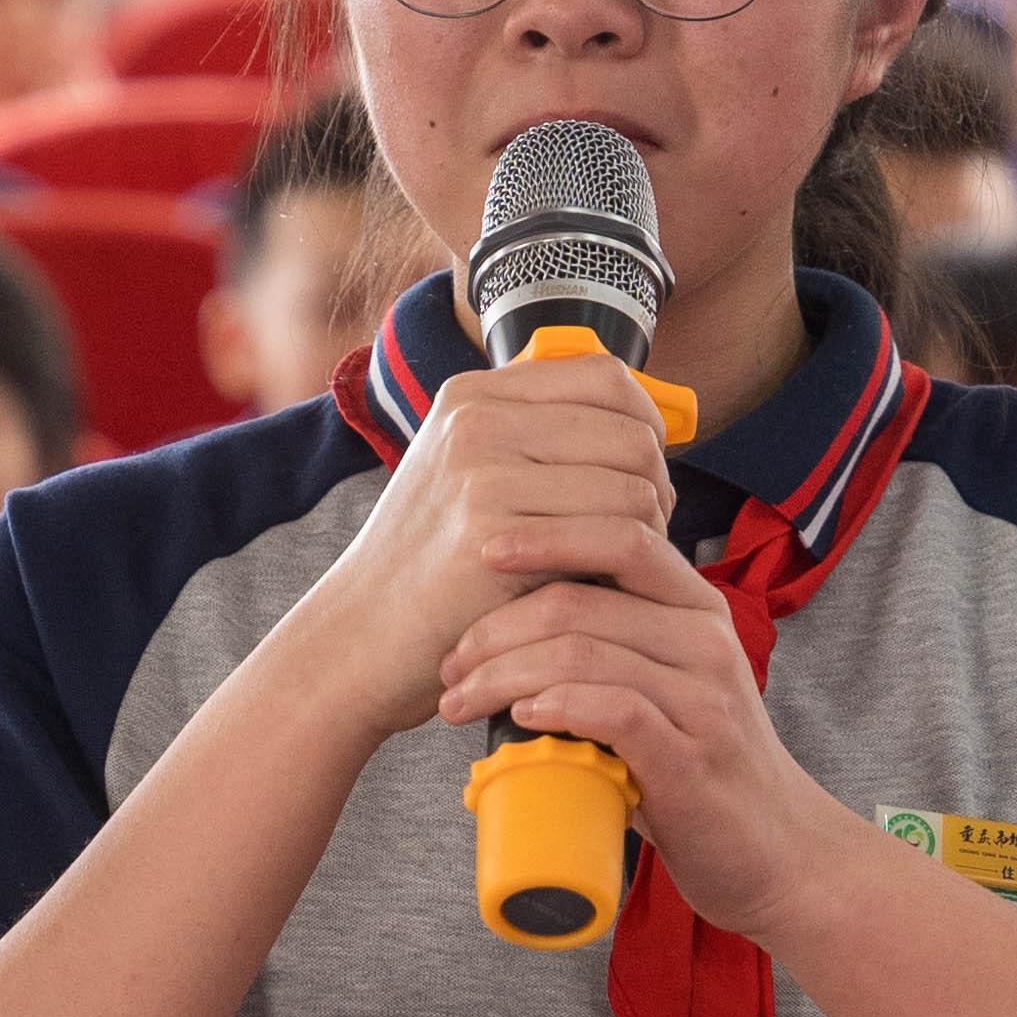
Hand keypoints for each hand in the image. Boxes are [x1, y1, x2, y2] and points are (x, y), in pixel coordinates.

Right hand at [302, 346, 681, 740]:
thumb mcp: (468, 479)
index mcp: (473, 395)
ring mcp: (482, 471)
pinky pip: (615, 535)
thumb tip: (653, 429)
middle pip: (632, 433)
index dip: (646, 424)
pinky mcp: (493, 530)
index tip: (644, 474)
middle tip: (639, 536)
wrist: (360, 639)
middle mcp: (476, 420)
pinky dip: (626, 567)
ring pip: (635, 487)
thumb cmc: (432, 571)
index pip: (606, 376)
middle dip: (656, 488)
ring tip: (616, 566)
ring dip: (647, 534)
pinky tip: (599, 588)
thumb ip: (538, 442)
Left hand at [436, 522, 823, 931]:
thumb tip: (508, 633)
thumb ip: (614, 649)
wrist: (775, 852)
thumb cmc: (700, 769)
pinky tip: (519, 718)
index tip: (481, 555)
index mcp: (697, 610)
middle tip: (449, 666)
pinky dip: (555, 706)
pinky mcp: (691, 758)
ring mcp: (704, 699)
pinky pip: (613, 710)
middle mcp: (706, 641)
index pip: (620, 536)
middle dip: (494, 629)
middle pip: (579, 600)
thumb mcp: (667, 688)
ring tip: (460, 702)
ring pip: (582, 653)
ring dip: (502, 676)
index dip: (545, 535)